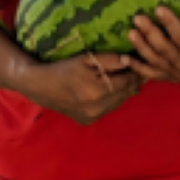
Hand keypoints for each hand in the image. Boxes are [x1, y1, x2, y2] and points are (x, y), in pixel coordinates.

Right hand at [24, 53, 140, 125]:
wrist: (42, 87)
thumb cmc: (65, 69)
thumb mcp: (86, 59)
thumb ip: (110, 60)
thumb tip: (130, 61)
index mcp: (97, 90)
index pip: (128, 81)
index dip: (134, 72)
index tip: (137, 64)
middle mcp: (96, 107)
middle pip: (125, 93)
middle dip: (130, 82)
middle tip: (132, 71)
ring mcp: (92, 116)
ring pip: (118, 103)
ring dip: (121, 92)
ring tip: (120, 79)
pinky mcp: (88, 121)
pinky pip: (107, 109)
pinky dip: (110, 100)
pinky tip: (105, 91)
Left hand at [127, 3, 179, 83]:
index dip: (170, 23)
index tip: (158, 9)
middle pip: (165, 49)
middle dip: (150, 33)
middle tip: (138, 18)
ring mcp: (177, 73)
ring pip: (156, 61)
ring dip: (141, 47)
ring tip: (131, 32)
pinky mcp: (170, 77)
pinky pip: (151, 74)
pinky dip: (137, 67)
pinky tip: (125, 58)